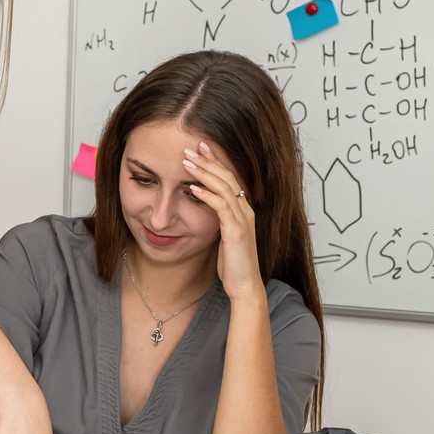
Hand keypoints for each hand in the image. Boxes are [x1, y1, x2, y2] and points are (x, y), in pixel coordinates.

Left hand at [183, 141, 263, 299]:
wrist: (245, 286)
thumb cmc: (233, 265)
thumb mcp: (224, 237)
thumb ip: (218, 221)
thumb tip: (203, 209)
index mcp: (243, 210)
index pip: (230, 178)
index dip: (216, 161)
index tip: (201, 148)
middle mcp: (245, 211)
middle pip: (228, 177)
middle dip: (208, 160)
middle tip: (191, 147)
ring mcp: (243, 220)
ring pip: (224, 187)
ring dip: (204, 173)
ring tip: (187, 162)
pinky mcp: (236, 231)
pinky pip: (221, 207)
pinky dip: (207, 195)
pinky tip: (192, 188)